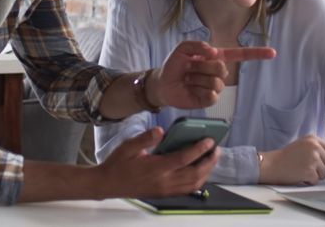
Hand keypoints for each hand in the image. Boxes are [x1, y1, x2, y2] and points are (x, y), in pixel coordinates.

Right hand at [94, 127, 219, 198]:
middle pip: (194, 174)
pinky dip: (197, 181)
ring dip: (206, 172)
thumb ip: (145, 138)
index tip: (209, 140)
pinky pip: (186, 190)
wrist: (108, 184)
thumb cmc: (118, 164)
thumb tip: (161, 130)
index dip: (199, 149)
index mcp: (156, 168)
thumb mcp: (128, 146)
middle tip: (216, 149)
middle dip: (209, 161)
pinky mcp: (164, 194)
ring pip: (193, 184)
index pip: (183, 158)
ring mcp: (165, 190)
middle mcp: (163, 181)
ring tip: (211, 159)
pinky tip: (200, 171)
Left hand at [150, 40, 275, 108]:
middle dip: (202, 66)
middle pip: (222, 68)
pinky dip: (197, 90)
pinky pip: (211, 95)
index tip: (273, 53)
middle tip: (189, 67)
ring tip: (188, 78)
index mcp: (216, 57)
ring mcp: (215, 87)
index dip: (257, 54)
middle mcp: (218, 72)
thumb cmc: (174, 65)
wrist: (163, 84)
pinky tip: (190, 89)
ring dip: (197, 78)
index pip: (240, 55)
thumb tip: (213, 51)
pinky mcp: (209, 100)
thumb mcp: (182, 49)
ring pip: (216, 83)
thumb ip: (197, 45)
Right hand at [259, 135, 324, 184]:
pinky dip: (308, 181)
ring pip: (324, 173)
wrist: (271, 165)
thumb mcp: (302, 145)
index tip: (318, 160)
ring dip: (314, 175)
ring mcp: (313, 159)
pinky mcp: (310, 171)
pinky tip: (299, 175)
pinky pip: (316, 180)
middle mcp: (314, 147)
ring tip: (301, 169)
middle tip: (304, 164)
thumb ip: (317, 147)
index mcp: (313, 139)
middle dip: (319, 167)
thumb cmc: (285, 157)